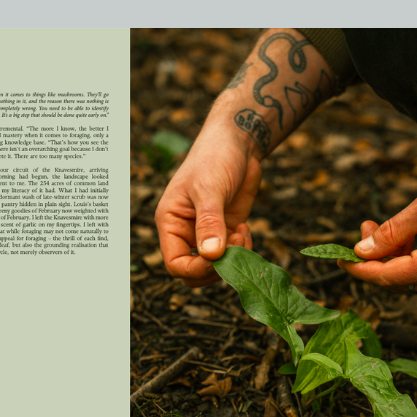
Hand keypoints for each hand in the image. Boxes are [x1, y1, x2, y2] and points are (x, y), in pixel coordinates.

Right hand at [154, 126, 262, 285]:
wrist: (238, 143)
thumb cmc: (215, 158)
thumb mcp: (209, 189)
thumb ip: (209, 222)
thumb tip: (211, 255)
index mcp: (171, 223)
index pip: (175, 263)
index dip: (196, 268)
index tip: (218, 256)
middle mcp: (186, 232)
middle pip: (194, 273)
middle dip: (216, 267)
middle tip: (234, 245)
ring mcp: (208, 233)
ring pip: (216, 267)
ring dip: (233, 260)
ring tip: (242, 234)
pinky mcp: (227, 230)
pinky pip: (233, 255)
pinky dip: (243, 250)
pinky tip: (245, 228)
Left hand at [338, 160, 416, 292]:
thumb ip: (390, 233)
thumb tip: (361, 251)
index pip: (385, 277)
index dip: (357, 268)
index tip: (337, 257)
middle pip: (395, 278)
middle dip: (374, 256)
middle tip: (366, 226)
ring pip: (408, 276)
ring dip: (390, 254)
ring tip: (380, 225)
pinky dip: (408, 255)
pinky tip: (404, 234)